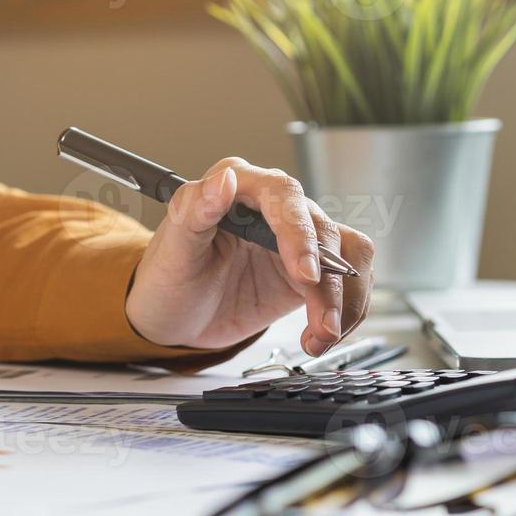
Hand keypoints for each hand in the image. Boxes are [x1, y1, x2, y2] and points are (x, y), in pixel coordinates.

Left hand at [125, 158, 374, 355]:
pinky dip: (346, 310)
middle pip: (323, 230)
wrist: (174, 316)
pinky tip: (321, 334)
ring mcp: (296, 239)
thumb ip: (195, 211)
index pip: (283, 196)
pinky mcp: (310, 271)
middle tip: (320, 321)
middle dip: (329, 281)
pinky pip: (348, 281)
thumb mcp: (172, 250)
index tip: (304, 274)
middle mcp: (273, 207)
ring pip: (347, 254)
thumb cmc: (167, 278)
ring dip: (344, 298)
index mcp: (238, 186)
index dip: (299, 234)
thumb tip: (223, 181)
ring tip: (321, 334)